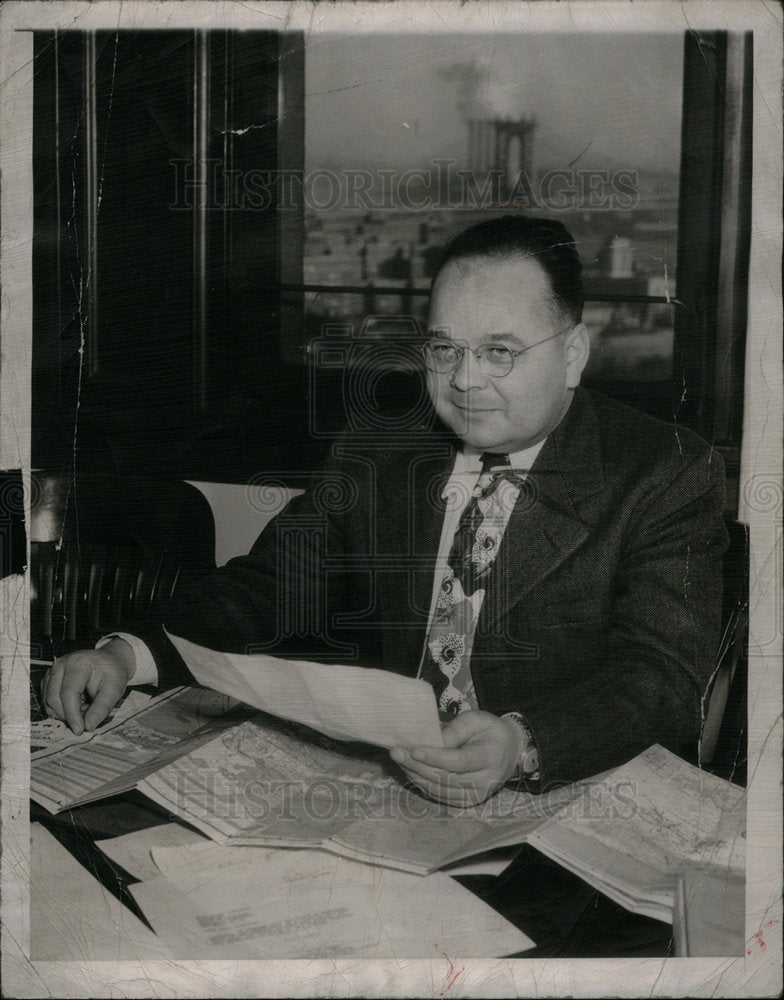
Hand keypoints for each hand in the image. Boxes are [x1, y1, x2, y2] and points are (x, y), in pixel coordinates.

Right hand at [41, 638, 135, 733]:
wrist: (109, 661)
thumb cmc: (112, 673)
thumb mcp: (114, 690)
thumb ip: (102, 708)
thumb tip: (88, 726)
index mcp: (78, 664)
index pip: (68, 693)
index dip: (72, 714)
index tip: (80, 730)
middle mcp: (60, 665)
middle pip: (53, 699)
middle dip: (68, 715)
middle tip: (88, 718)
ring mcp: (52, 672)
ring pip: (48, 702)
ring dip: (65, 712)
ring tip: (85, 707)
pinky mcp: (48, 680)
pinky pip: (48, 701)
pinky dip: (61, 709)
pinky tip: (77, 705)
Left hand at [390, 710, 524, 806]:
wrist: (510, 753)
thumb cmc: (490, 731)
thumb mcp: (477, 719)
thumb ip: (456, 729)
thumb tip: (433, 741)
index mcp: (490, 757)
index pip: (460, 762)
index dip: (436, 757)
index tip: (415, 750)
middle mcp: (484, 782)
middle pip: (445, 778)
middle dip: (417, 765)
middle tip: (396, 752)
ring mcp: (475, 796)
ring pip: (439, 789)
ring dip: (415, 774)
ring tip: (398, 758)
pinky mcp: (466, 802)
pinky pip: (439, 795)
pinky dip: (421, 783)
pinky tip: (409, 769)